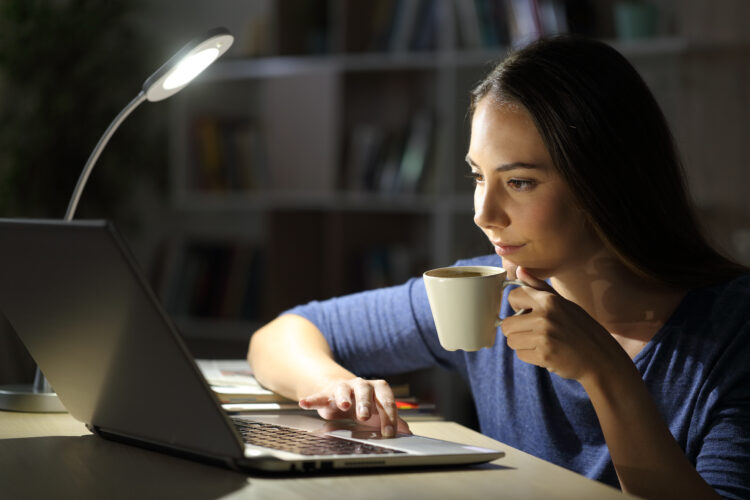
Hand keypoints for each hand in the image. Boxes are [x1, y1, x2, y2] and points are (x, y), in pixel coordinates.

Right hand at [298, 377, 410, 437]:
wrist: (341, 389)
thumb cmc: (363, 403)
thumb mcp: (378, 411)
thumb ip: (392, 420)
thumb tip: (408, 433)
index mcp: (377, 389)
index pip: (386, 400)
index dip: (389, 416)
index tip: (389, 433)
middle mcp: (361, 385)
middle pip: (365, 390)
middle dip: (365, 402)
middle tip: (365, 416)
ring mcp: (343, 387)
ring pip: (343, 389)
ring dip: (344, 397)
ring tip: (343, 405)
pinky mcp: (326, 393)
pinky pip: (319, 395)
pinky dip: (312, 399)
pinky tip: (305, 403)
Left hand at [501, 267, 626, 382]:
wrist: (601, 357)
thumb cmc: (581, 328)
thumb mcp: (564, 303)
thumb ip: (538, 287)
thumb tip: (519, 270)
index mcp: (549, 300)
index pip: (513, 296)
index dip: (517, 306)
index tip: (527, 313)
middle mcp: (545, 316)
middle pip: (506, 324)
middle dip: (516, 331)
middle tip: (533, 333)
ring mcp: (545, 336)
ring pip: (511, 341)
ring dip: (523, 344)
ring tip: (541, 343)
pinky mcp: (545, 355)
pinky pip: (521, 355)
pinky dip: (531, 357)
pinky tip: (546, 354)